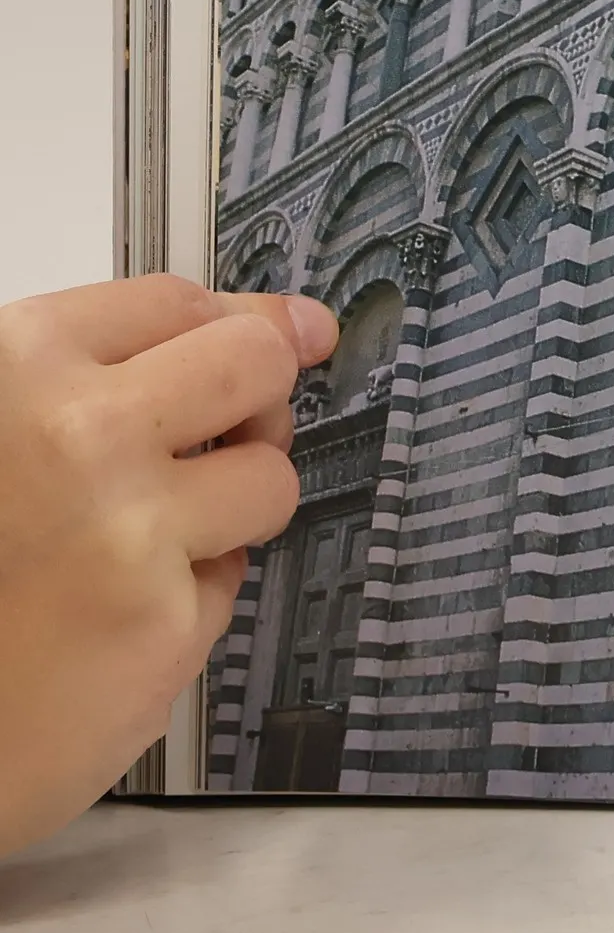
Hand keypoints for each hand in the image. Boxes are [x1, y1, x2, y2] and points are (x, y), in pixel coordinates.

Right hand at [0, 274, 336, 855]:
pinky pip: (229, 581)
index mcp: (12, 367)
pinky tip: (113, 616)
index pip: (174, 304)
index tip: (270, 330)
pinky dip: (192, 593)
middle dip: (265, 386)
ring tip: (153, 536)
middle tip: (245, 418)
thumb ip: (80, 378)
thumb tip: (267, 324)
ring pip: (270, 477)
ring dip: (237, 501)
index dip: (231, 323)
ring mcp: (129, 532)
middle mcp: (77, 436)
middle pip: (255, 363)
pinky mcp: (162, 629)